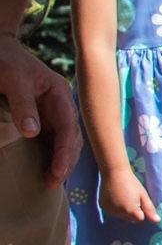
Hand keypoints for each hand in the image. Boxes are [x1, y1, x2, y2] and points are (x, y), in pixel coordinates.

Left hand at [0, 34, 81, 186]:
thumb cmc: (5, 61)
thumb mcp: (12, 78)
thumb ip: (23, 104)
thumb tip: (32, 133)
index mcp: (59, 92)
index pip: (68, 126)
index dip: (64, 151)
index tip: (56, 171)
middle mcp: (60, 104)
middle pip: (71, 137)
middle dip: (65, 161)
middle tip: (52, 183)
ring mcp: (52, 111)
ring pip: (64, 141)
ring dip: (61, 161)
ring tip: (51, 181)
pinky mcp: (42, 118)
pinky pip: (52, 139)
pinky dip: (52, 155)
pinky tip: (47, 169)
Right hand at [99, 166, 158, 223]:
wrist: (114, 173)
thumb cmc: (132, 183)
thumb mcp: (143, 195)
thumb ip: (150, 209)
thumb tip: (157, 221)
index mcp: (131, 211)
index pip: (140, 219)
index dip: (141, 210)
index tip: (139, 200)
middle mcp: (119, 213)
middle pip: (131, 219)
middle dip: (133, 212)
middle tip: (131, 197)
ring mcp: (110, 211)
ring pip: (122, 216)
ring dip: (124, 210)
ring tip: (123, 196)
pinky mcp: (103, 208)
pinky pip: (113, 212)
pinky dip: (116, 208)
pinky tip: (116, 197)